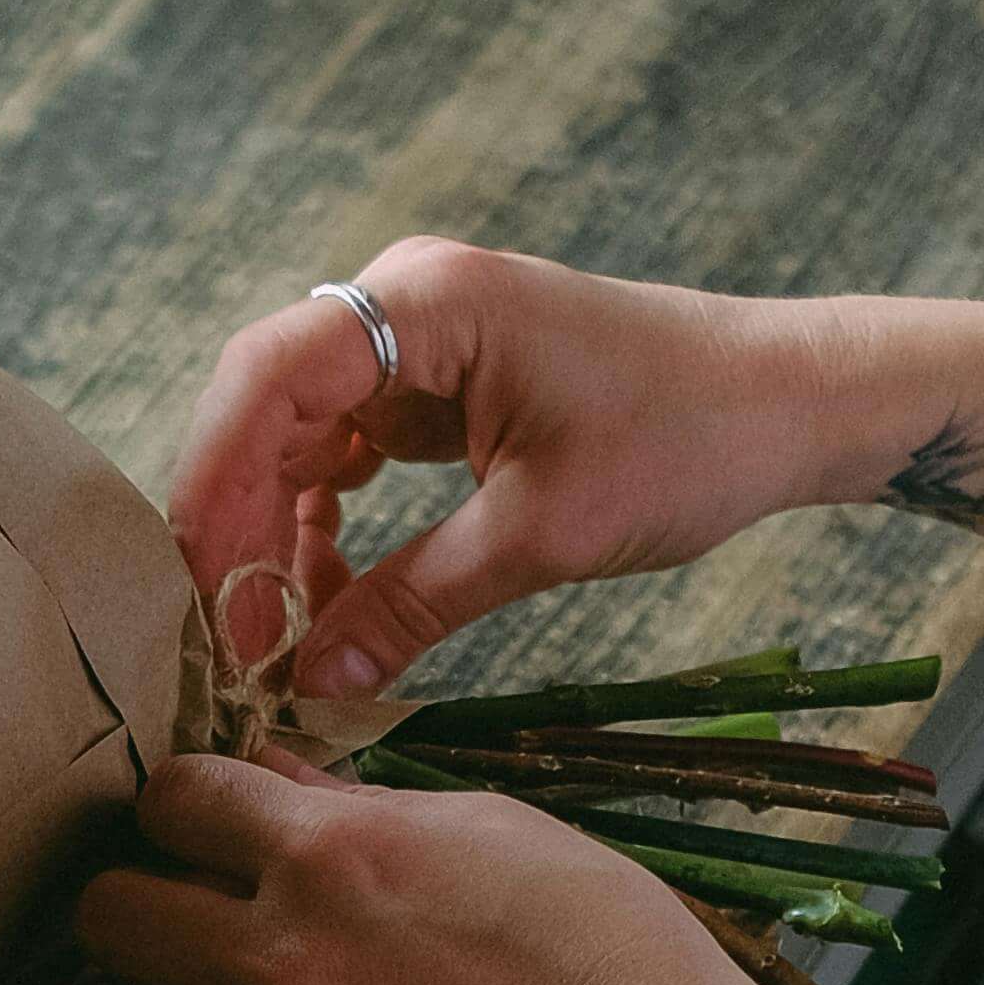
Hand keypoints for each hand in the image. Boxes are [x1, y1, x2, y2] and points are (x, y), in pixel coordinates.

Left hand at [46, 751, 797, 984]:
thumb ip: (359, 806)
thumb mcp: (488, 827)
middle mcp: (275, 962)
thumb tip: (271, 775)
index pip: (171, 797)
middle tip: (167, 946)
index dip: (179, 813)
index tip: (207, 841)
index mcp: (325, 854)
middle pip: (103, 917)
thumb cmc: (604, 949)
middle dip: (124, 922)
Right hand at [167, 243, 827, 699]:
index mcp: (429, 301)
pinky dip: (328, 526)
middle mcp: (406, 302)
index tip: (197, 583)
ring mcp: (420, 340)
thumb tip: (308, 683)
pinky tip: (329, 601)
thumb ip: (414, 601)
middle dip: (235, 521)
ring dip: (277, 532)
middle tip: (225, 633)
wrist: (786, 403)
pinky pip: (348, 453)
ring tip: (273, 637)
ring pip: (299, 437)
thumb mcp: (542, 534)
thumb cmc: (687, 439)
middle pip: (267, 406)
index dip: (213, 481)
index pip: (268, 377)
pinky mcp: (440, 384)